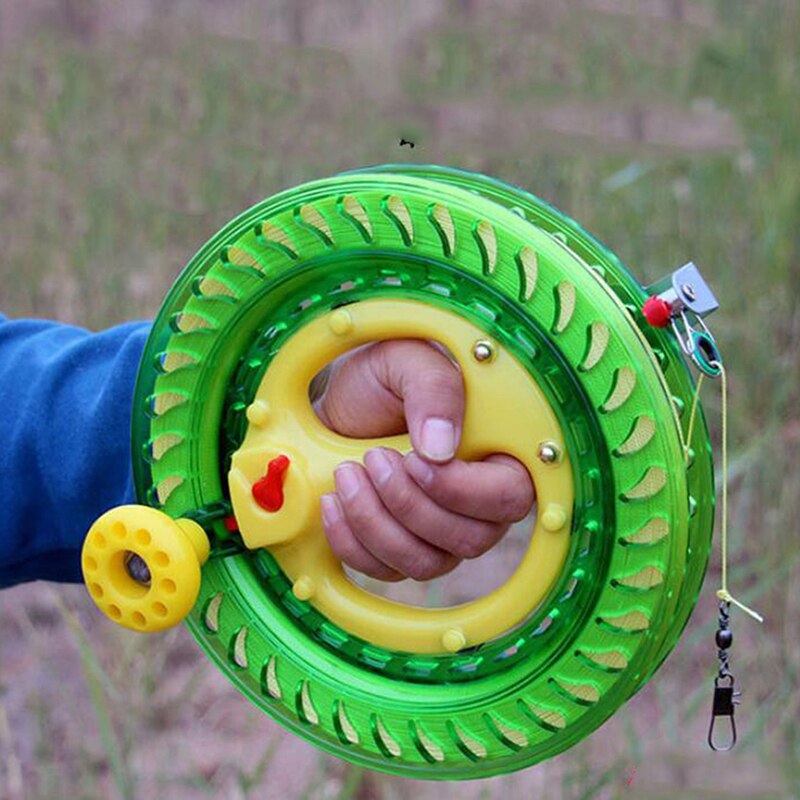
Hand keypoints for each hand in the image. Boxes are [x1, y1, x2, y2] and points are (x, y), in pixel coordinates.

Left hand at [314, 339, 534, 581]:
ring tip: (346, 472)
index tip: (414, 458)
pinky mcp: (400, 550)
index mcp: (498, 453)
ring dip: (376, 521)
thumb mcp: (407, 361)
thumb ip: (433, 389)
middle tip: (372, 456)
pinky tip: (333, 500)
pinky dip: (351, 541)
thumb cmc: (383, 379)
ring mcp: (441, 534)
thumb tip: (441, 446)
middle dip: (408, 503)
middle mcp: (479, 503)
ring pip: (426, 563)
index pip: (510, 496)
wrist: (342, 402)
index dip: (462, 489)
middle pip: (469, 540)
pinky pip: (385, 571)